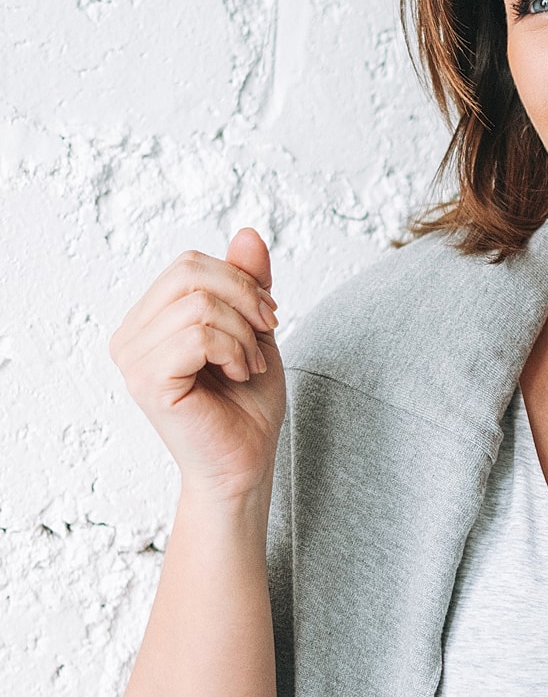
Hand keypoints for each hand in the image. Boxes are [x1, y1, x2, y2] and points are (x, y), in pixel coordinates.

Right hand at [108, 227, 285, 501]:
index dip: (239, 281)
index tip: (267, 318)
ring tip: (247, 366)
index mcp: (148, 321)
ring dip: (242, 334)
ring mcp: (133, 360)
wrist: (246, 464)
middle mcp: (130, 337)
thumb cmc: (246, 405)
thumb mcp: (254, 331)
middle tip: (265, 334)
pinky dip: (232, 351)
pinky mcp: (148, 381)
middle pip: (190, 272)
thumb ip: (247, 283)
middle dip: (244, 298)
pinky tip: (237, 375)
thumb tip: (248, 232)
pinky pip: (197, 335)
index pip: (189, 265)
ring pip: (198, 305)